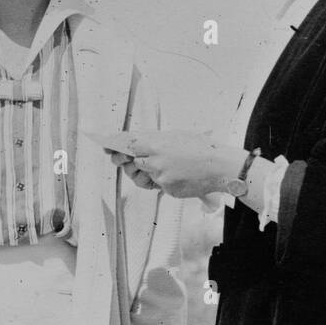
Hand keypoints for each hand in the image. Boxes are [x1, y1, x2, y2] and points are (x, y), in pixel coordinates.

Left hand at [110, 133, 245, 200]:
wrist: (219, 166)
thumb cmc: (201, 149)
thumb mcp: (178, 136)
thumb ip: (157, 140)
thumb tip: (138, 142)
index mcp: (157, 143)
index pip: (130, 145)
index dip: (118, 148)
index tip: (106, 147)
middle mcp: (155, 159)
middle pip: (133, 163)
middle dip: (133, 163)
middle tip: (135, 160)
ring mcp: (160, 175)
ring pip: (146, 176)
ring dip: (151, 173)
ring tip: (168, 166)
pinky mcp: (167, 188)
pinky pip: (159, 186)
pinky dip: (166, 181)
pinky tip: (180, 175)